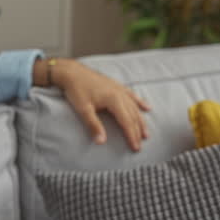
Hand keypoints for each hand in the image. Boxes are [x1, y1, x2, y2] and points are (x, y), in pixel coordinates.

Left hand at [34, 58, 150, 150]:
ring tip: (146, 133)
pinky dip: (140, 102)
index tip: (135, 148)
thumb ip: (93, 126)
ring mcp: (119, 89)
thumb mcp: (83, 109)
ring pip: (135, 107)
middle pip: (133, 116)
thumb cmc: (76, 90)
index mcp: (114, 100)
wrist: (71, 72)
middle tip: (140, 146)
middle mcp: (120, 94)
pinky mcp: (116, 85)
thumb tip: (101, 142)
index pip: (126, 122)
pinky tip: (147, 107)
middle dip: (137, 132)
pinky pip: (132, 95)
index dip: (131, 136)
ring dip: (141, 120)